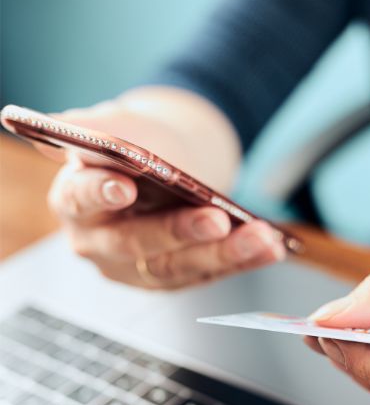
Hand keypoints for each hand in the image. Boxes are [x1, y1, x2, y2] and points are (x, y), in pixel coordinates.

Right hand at [45, 89, 284, 288]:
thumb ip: (92, 126)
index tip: (125, 186)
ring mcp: (136, 268)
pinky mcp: (172, 279)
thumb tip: (64, 125)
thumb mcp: (116, 126)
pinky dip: (242, 261)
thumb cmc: (137, 145)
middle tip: (218, 220)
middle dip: (180, 232)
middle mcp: (100, 243)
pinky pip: (207, 274)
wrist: (165, 166)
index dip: (99, 193)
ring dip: (224, 254)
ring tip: (262, 238)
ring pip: (178, 268)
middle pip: (136, 244)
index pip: (80, 199)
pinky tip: (270, 248)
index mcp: (75, 202)